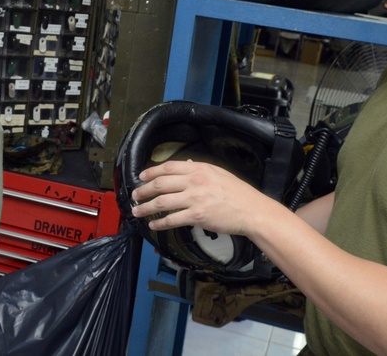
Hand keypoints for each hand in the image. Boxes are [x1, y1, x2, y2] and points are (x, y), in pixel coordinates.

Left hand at [130, 160, 273, 236]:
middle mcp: (194, 181)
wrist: (252, 210)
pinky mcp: (197, 216)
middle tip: (134, 196)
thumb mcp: (218, 173)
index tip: (141, 177)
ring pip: (162, 202)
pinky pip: (172, 219)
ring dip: (146, 207)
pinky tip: (154, 224)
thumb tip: (185, 162)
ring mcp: (195, 198)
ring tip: (137, 211)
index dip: (151, 172)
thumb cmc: (237, 193)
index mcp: (199, 168)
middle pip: (160, 184)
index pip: (168, 167)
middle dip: (143, 190)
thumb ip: (199, 168)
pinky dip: (160, 223)